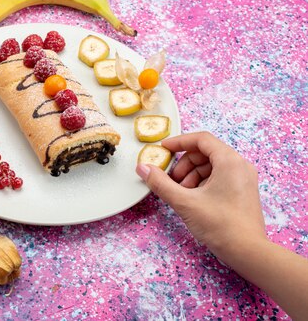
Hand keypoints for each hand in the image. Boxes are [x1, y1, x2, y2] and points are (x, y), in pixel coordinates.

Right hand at [136, 132, 265, 260]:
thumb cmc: (222, 226)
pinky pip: (218, 177)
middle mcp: (240, 166)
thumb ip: (160, 183)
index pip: (201, 139)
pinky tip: (192, 199)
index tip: (163, 149)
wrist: (248, 252)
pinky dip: (202, 183)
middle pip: (204, 152)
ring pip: (210, 166)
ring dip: (191, 175)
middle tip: (170, 179)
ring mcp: (243, 179)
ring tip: (181, 192)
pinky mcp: (242, 191)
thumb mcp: (185, 202)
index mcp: (230, 162)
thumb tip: (143, 168)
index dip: (179, 142)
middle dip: (184, 164)